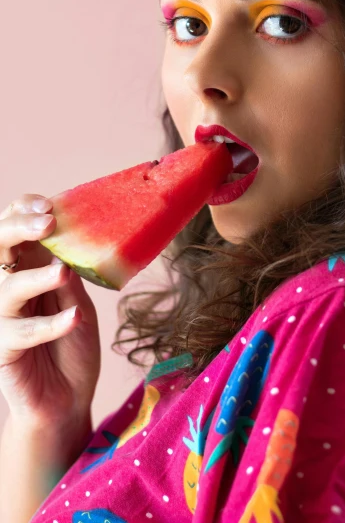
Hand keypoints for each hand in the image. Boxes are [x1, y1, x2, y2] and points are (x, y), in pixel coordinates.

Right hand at [0, 195, 100, 427]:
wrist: (68, 398)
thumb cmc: (72, 345)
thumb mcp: (78, 301)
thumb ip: (69, 272)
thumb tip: (68, 239)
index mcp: (28, 268)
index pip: (14, 229)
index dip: (24, 211)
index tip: (49, 204)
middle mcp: (9, 288)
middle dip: (18, 229)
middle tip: (47, 223)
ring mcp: (3, 318)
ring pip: (7, 289)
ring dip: (36, 278)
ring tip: (63, 272)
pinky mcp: (3, 348)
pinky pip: (21, 332)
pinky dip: (49, 324)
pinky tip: (73, 318)